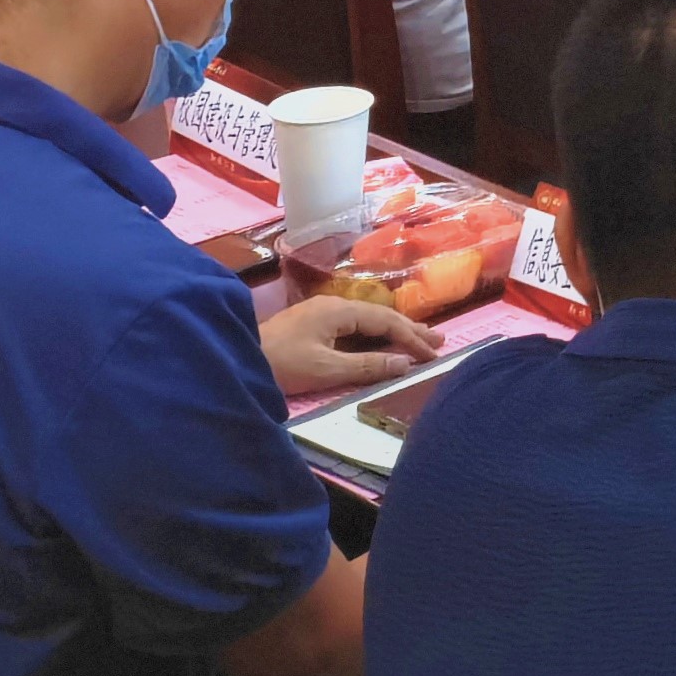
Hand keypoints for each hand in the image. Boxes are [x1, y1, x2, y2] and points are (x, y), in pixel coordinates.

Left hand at [261, 293, 438, 393]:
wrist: (237, 359)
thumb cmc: (282, 364)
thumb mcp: (326, 369)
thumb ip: (367, 366)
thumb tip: (404, 363)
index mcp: (339, 310)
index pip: (386, 321)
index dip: (412, 337)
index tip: (433, 354)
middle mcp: (333, 305)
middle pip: (380, 315)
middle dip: (410, 329)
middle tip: (439, 340)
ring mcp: (321, 313)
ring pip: (367, 319)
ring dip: (394, 331)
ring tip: (419, 339)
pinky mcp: (312, 325)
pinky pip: (354, 325)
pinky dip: (375, 334)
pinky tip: (381, 341)